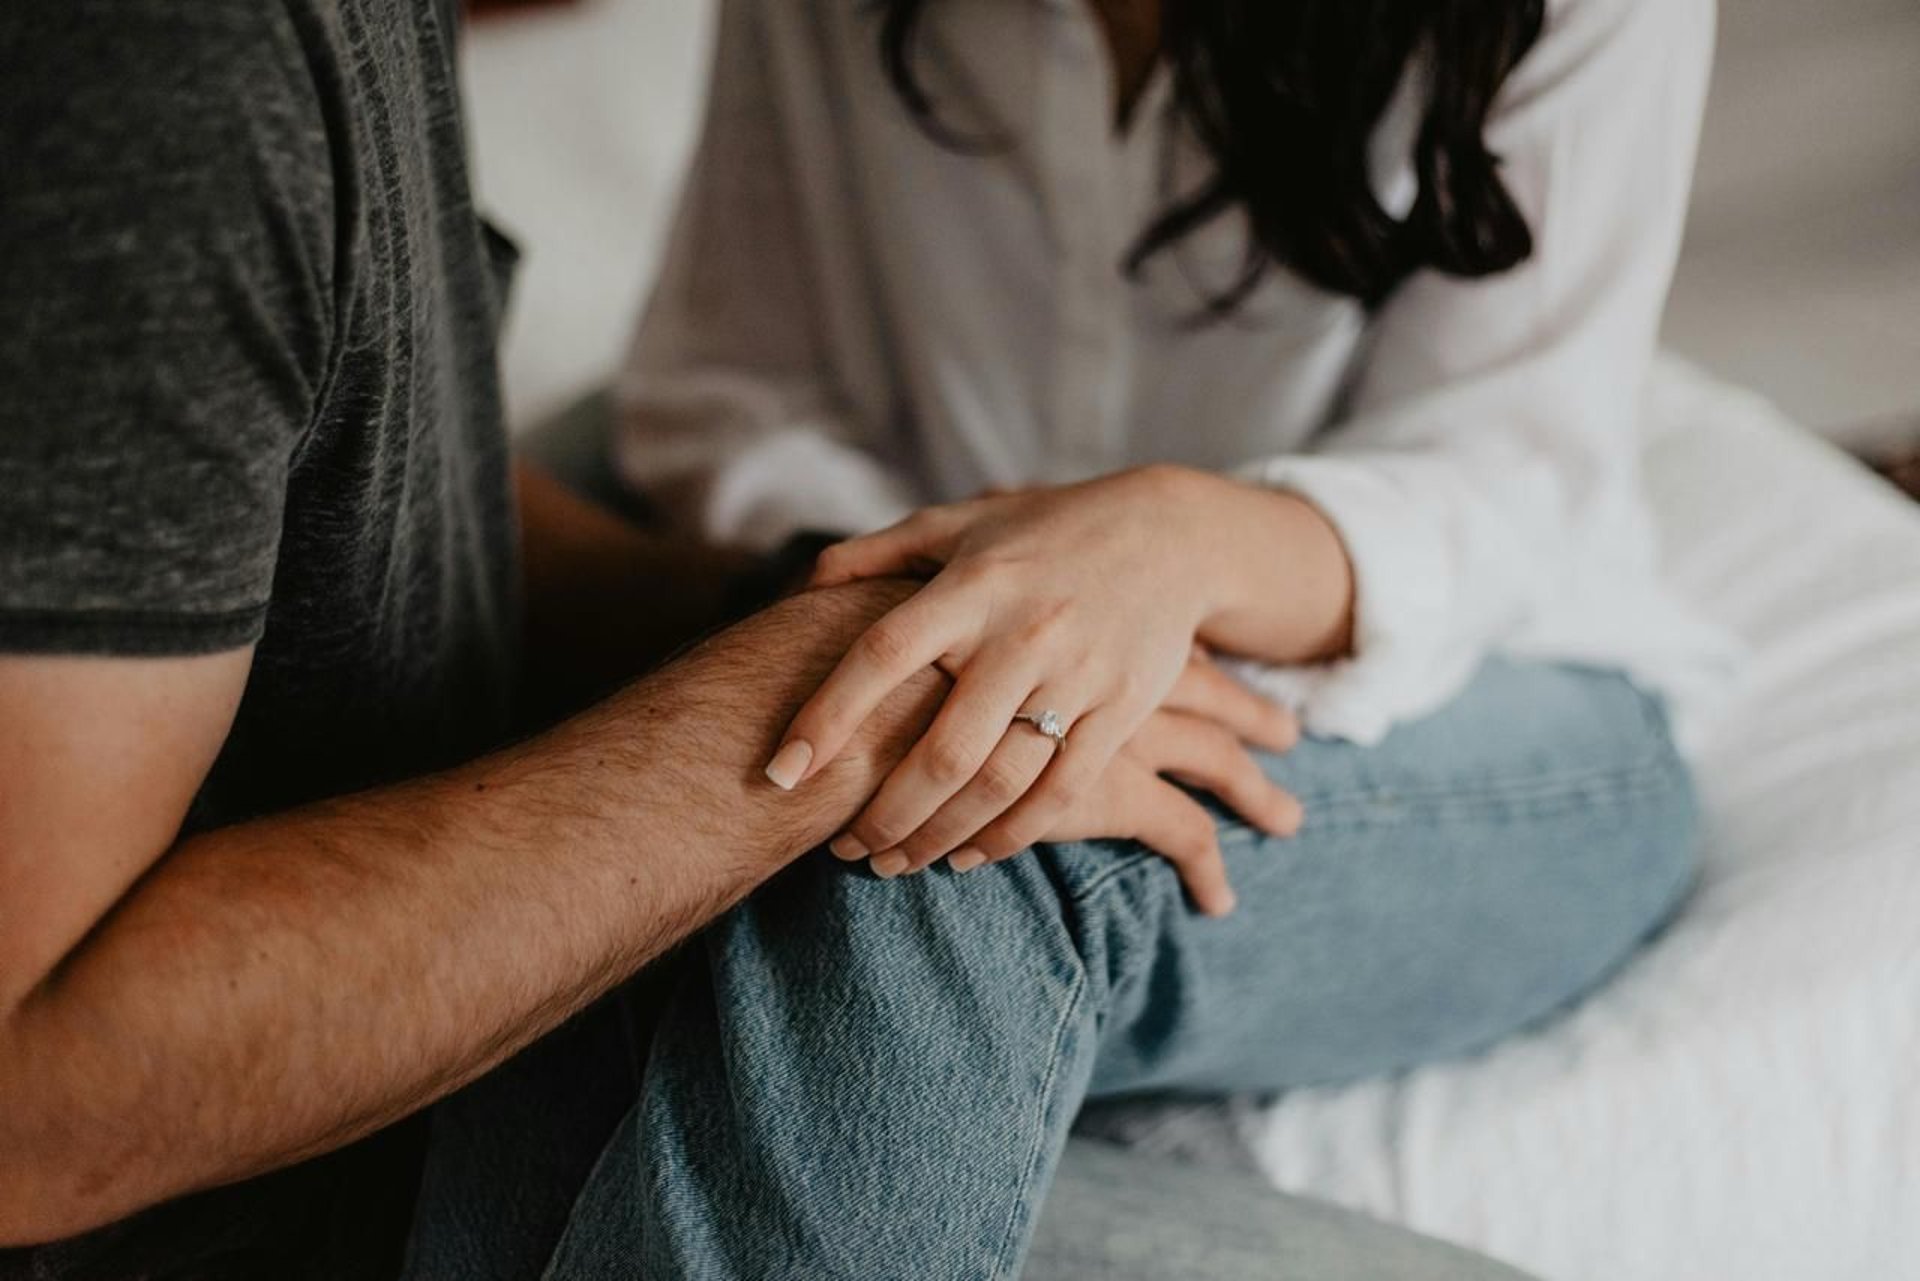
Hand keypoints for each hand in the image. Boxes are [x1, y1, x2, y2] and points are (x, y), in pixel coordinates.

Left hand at [761, 468, 1309, 905]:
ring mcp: (1076, 675)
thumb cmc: (1045, 531)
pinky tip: (969, 856)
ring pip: (998, 783)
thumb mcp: (962, 522)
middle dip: (883, 812)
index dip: (828, 714)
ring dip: (938, 837)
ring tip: (894, 863)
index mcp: (970, 585)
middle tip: (843, 850)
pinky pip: (1061, 791)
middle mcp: (1021, 632)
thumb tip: (802, 585)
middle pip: (942, 747)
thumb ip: (880, 552)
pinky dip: (1010, 836)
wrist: (1171, 536)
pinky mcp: (1121, 710)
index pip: (884, 653)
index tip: (781, 770)